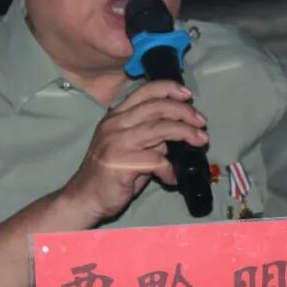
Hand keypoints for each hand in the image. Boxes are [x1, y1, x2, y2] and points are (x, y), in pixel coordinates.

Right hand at [61, 81, 208, 222]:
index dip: (169, 88)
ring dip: (185, 133)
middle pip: (157, 107)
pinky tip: (172, 177)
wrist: (84, 197)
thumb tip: (175, 133)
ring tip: (200, 140)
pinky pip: (157, 160)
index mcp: (116, 116)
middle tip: (201, 122)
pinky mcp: (122, 163)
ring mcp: (117, 143)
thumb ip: (149, 137)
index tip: (188, 95)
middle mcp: (115, 125)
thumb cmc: (109, 173)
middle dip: (185, 112)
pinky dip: (170, 169)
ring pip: (161, 129)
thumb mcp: (128, 147)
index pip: (145, 91)